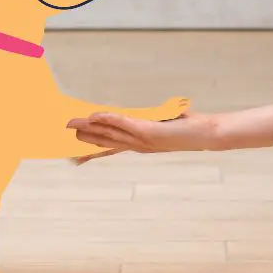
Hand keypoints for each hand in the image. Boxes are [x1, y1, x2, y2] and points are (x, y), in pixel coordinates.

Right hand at [65, 111, 217, 164]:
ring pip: (110, 134)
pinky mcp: (149, 131)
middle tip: (63, 139)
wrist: (208, 134)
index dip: (93, 152)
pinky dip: (107, 119)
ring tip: (71, 126)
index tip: (75, 158)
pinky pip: (123, 123)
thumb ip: (158, 119)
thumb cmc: (192, 127)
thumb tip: (156, 114)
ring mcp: (143, 140)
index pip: (113, 148)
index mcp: (142, 144)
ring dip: (90, 129)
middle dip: (84, 140)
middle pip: (106, 142)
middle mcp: (139, 145)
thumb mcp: (170, 122)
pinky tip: (93, 116)